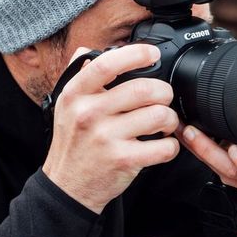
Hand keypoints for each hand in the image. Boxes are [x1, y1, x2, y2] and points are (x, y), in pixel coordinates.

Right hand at [43, 45, 180, 213]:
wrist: (67, 187)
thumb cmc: (73, 142)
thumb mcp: (66, 105)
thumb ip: (80, 75)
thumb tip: (92, 49)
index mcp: (75, 94)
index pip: (106, 64)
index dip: (135, 54)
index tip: (152, 54)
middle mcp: (89, 114)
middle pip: (143, 89)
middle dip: (164, 92)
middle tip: (163, 98)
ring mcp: (106, 138)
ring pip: (158, 116)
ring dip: (170, 118)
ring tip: (163, 122)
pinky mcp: (123, 161)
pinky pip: (163, 147)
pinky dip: (171, 145)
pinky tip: (162, 144)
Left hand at [175, 123, 236, 190]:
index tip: (235, 150)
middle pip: (229, 169)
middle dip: (208, 150)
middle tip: (193, 133)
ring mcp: (235, 175)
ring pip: (213, 164)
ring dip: (194, 145)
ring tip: (181, 128)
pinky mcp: (222, 168)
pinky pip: (205, 158)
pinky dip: (192, 144)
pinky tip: (181, 131)